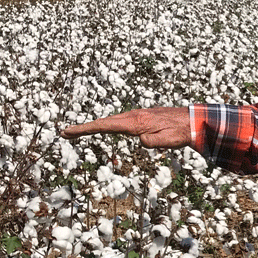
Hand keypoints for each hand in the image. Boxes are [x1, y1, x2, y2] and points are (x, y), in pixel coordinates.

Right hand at [60, 107, 192, 148]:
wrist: (192, 121)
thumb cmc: (181, 133)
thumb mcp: (168, 140)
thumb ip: (153, 141)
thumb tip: (141, 140)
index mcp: (135, 123)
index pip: (105, 126)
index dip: (85, 129)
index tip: (68, 132)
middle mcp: (133, 117)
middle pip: (103, 123)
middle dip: (84, 128)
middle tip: (65, 133)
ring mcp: (136, 116)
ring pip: (111, 122)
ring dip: (94, 127)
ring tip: (77, 132)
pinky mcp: (141, 118)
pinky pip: (119, 122)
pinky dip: (107, 125)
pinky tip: (103, 129)